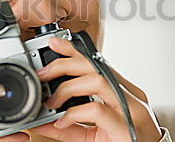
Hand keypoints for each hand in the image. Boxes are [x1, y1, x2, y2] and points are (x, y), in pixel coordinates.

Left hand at [31, 37, 161, 141]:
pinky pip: (97, 109)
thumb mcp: (94, 134)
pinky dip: (74, 113)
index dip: (74, 50)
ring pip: (97, 81)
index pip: (97, 63)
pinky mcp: (126, 127)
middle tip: (43, 73)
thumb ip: (71, 125)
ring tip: (52, 101)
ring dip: (68, 87)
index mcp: (123, 92)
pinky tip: (63, 121)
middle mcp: (130, 96)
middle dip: (65, 64)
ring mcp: (131, 110)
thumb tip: (44, 121)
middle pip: (95, 66)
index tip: (54, 42)